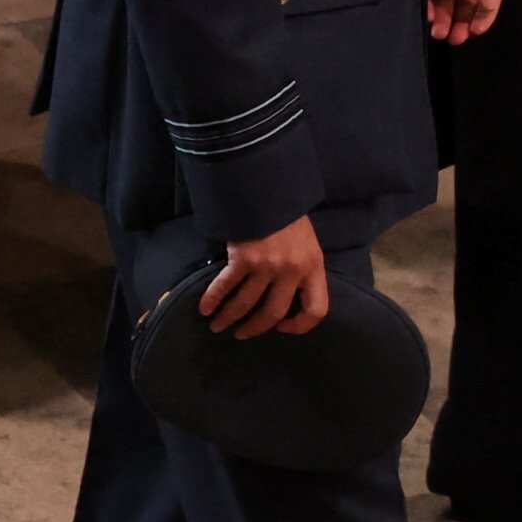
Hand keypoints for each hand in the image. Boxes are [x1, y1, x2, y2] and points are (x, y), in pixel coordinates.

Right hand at [198, 215, 328, 336]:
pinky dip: (212, 299)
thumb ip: (302, 268)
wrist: (269, 186)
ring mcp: (267, 265)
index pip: (316, 309)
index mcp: (313, 266)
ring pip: (246, 303)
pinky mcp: (243, 258)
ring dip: (229, 317)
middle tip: (241, 334)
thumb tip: (286, 295)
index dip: (301, 326)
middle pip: (273, 312)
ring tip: (217, 325)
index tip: (283, 327)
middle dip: (255, 328)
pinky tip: (205, 308)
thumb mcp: (307, 243)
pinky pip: (226, 286)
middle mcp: (291, 270)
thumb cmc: (288, 215)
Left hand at [425, 0, 503, 42]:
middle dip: (462, 21)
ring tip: (439, 33)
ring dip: (445, 18)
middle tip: (455, 39)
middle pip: (468, 1)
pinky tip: (427, 17)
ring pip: (448, 0)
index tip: (476, 31)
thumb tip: (490, 4)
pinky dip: (429, 6)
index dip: (485, 14)